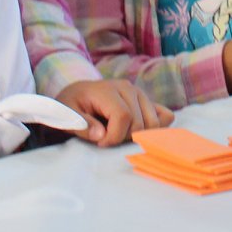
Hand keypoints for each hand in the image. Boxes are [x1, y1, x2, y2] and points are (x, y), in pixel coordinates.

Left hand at [56, 78, 172, 145]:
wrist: (79, 93)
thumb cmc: (72, 105)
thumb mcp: (66, 114)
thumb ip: (82, 125)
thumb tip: (101, 135)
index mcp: (108, 90)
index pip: (123, 117)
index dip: (113, 136)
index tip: (100, 143)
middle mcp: (129, 88)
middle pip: (139, 123)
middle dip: (123, 138)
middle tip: (107, 139)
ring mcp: (141, 94)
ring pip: (153, 123)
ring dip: (137, 135)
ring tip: (119, 134)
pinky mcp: (147, 101)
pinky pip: (165, 116)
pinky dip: (155, 128)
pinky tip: (136, 131)